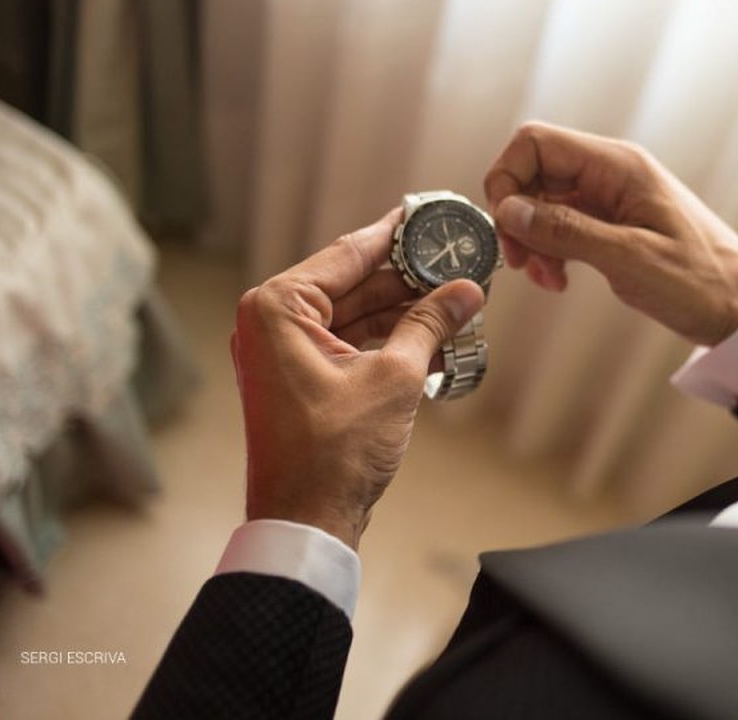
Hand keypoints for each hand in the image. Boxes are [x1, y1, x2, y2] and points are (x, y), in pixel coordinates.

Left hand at [230, 208, 483, 548]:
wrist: (306, 523)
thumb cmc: (334, 453)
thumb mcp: (395, 378)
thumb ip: (430, 324)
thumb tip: (466, 291)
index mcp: (278, 307)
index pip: (350, 252)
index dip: (398, 234)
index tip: (431, 214)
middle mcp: (271, 322)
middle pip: (354, 282)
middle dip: (409, 278)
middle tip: (458, 264)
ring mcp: (283, 353)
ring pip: (355, 314)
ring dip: (404, 312)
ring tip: (457, 302)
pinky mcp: (300, 379)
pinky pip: (349, 343)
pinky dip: (389, 341)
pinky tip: (435, 338)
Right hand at [484, 121, 737, 345]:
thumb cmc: (701, 280)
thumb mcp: (630, 258)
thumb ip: (567, 231)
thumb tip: (510, 211)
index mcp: (618, 166)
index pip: (536, 142)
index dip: (507, 179)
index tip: (505, 225)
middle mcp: (610, 173)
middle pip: (534, 172)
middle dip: (516, 216)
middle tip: (520, 261)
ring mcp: (610, 197)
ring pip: (543, 202)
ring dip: (532, 239)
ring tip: (546, 277)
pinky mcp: (610, 223)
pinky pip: (561, 225)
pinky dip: (550, 249)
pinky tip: (558, 278)